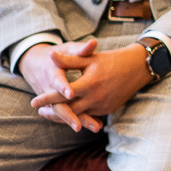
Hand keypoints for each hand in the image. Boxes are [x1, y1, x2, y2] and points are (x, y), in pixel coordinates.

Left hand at [24, 40, 151, 126]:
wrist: (137, 68)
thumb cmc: (112, 60)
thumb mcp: (90, 58)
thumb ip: (69, 60)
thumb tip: (51, 55)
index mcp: (89, 83)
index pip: (63, 94)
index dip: (47, 98)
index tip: (33, 102)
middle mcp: (96, 98)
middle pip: (69, 109)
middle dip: (52, 111)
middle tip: (38, 110)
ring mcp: (102, 106)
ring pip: (79, 115)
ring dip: (64, 115)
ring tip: (49, 112)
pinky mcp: (108, 110)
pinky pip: (89, 114)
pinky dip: (78, 114)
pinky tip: (69, 111)